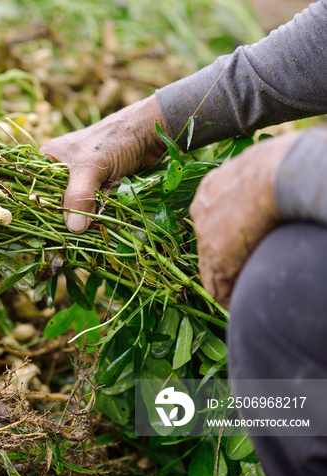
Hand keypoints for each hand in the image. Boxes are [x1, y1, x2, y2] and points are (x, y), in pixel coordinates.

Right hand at [41, 95, 168, 231]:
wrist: (152, 133)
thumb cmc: (116, 139)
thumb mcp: (91, 166)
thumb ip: (79, 195)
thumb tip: (73, 228)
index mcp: (50, 159)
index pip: (37, 189)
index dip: (41, 209)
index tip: (48, 229)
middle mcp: (64, 169)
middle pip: (57, 201)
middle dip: (65, 217)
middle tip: (70, 235)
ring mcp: (84, 179)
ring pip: (77, 206)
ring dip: (84, 218)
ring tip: (86, 233)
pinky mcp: (101, 187)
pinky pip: (93, 207)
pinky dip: (98, 215)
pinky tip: (99, 226)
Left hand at [190, 132, 299, 307]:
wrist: (276, 175)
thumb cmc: (281, 165)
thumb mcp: (260, 168)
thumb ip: (257, 184)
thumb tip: (276, 183)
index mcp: (211, 189)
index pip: (211, 221)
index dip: (226, 237)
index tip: (241, 247)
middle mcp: (201, 211)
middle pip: (207, 245)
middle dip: (223, 261)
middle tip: (240, 274)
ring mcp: (205, 236)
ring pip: (210, 270)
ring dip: (226, 283)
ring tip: (240, 295)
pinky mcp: (217, 259)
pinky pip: (217, 288)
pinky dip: (229, 298)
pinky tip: (239, 304)